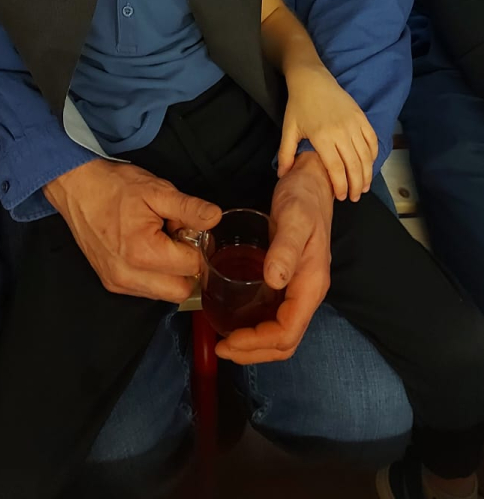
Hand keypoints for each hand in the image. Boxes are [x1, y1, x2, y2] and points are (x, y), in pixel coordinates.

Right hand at [44, 158, 221, 303]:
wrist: (76, 187)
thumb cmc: (114, 186)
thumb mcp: (157, 190)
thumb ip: (189, 208)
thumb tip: (215, 218)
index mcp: (142, 253)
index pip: (192, 266)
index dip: (198, 245)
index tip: (187, 227)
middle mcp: (128, 276)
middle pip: (180, 290)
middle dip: (187, 266)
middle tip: (176, 236)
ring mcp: (117, 283)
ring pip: (164, 294)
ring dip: (170, 273)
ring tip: (159, 240)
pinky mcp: (111, 283)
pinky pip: (146, 290)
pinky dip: (154, 275)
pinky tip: (146, 249)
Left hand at [216, 151, 332, 364]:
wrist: (312, 181)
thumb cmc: (304, 198)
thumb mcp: (294, 218)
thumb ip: (285, 249)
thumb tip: (273, 280)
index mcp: (312, 284)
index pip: (287, 331)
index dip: (258, 343)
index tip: (229, 340)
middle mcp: (307, 292)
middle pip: (285, 340)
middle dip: (254, 351)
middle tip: (221, 348)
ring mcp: (299, 288)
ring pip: (280, 331)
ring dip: (255, 343)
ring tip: (225, 340)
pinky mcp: (289, 280)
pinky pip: (274, 314)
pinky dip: (256, 325)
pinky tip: (236, 317)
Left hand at [277, 65, 377, 201]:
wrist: (312, 79)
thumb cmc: (298, 105)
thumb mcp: (288, 129)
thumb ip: (285, 154)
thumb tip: (282, 176)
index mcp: (322, 137)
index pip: (336, 168)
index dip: (341, 186)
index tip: (342, 197)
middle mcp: (341, 132)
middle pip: (354, 165)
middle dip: (357, 185)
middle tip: (355, 197)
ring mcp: (353, 123)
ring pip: (366, 155)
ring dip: (367, 174)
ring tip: (364, 187)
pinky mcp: (361, 116)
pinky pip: (372, 140)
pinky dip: (373, 155)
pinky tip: (370, 165)